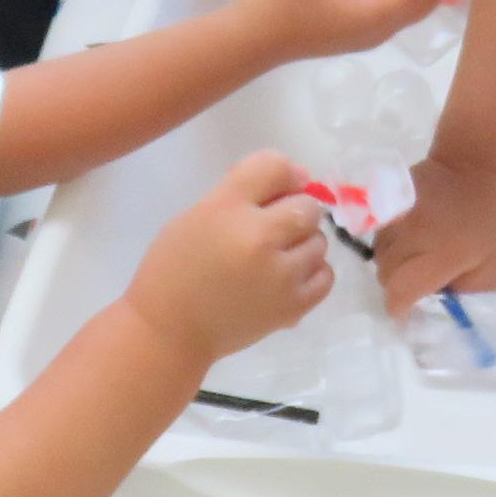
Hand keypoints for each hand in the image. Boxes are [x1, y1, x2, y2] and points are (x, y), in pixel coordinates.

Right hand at [122, 150, 332, 361]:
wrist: (170, 330)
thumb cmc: (175, 268)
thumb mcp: (198, 215)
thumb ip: (243, 193)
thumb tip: (301, 179)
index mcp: (226, 208)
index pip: (276, 166)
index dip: (285, 174)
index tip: (280, 190)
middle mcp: (258, 236)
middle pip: (308, 205)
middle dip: (294, 212)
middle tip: (273, 230)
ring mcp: (280, 274)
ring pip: (319, 241)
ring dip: (302, 245)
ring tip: (274, 259)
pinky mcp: (293, 306)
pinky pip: (326, 276)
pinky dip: (311, 274)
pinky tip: (287, 278)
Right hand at [375, 153, 495, 312]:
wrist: (472, 168)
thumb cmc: (487, 222)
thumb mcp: (492, 267)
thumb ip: (469, 295)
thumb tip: (444, 312)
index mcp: (440, 256)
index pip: (401, 291)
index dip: (399, 307)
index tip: (407, 313)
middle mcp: (411, 238)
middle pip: (385, 276)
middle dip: (396, 288)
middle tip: (413, 286)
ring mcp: (395, 218)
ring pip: (378, 257)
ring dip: (390, 267)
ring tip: (410, 263)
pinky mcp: (386, 204)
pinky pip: (378, 236)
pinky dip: (387, 247)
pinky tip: (405, 243)